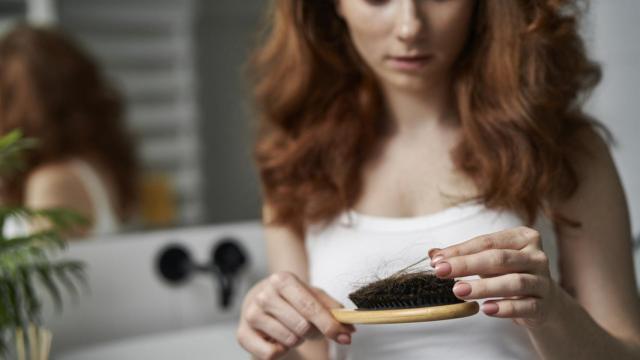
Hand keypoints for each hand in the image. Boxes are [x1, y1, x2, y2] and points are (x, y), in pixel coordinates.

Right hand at [236, 271, 355, 359]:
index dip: (330, 324)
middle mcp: (264, 295)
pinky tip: (278, 340)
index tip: (345, 336)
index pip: (310, 307)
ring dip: (296, 340)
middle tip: (307, 328)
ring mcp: (251, 314)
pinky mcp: (242, 334)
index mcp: (283, 280)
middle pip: (302, 326)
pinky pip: (270, 355)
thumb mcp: (313, 296)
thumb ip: (332, 309)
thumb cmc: (291, 299)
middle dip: (312, 332)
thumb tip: (349, 328)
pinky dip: (280, 352)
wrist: (260, 299)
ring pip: (289, 340)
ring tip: (291, 329)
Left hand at [428, 226, 561, 328]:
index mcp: (523, 237)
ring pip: (514, 282)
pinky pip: (525, 306)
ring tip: (458, 291)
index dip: (460, 250)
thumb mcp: (487, 261)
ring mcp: (543, 281)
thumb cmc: (509, 274)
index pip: (487, 242)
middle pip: (499, 259)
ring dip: (483, 287)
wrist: (544, 302)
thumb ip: (462, 256)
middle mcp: (537, 256)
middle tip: (441, 272)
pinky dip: (505, 308)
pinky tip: (486, 309)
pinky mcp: (545, 305)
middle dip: (467, 265)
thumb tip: (432, 253)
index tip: (436, 261)